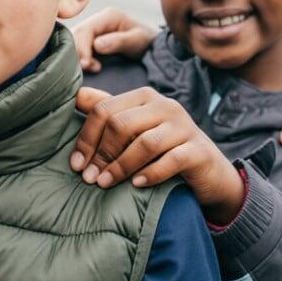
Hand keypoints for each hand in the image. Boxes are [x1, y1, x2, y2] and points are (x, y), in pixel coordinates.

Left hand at [71, 86, 243, 225]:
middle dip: (101, 154)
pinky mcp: (199, 150)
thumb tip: (73, 95)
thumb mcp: (133, 128)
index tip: (76, 164)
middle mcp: (165, 105)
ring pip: (145, 143)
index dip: (86, 138)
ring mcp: (184, 126)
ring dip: (120, 166)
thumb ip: (106, 112)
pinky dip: (150, 174)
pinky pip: (171, 161)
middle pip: (121, 124)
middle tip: (89, 178)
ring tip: (105, 184)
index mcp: (144, 97)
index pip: (104, 109)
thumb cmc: (162, 149)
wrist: (207, 171)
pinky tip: (136, 185)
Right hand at [72, 8, 157, 73]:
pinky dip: (79, 57)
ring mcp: (94, 29)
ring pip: (74, 40)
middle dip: (78, 53)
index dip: (82, 47)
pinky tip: (89, 66)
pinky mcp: (91, 39)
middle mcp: (98, 20)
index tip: (87, 64)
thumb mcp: (138, 41)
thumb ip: (119, 41)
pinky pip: (78, 47)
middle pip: (77, 34)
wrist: (152, 47)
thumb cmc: (147, 42)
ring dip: (77, 55)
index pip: (86, 29)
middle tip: (88, 69)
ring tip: (90, 68)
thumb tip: (97, 45)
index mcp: (108, 16)